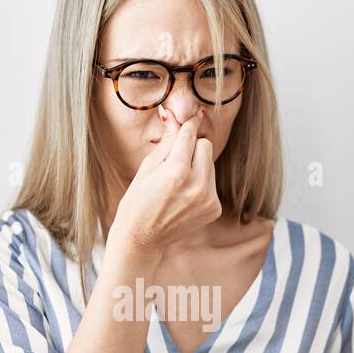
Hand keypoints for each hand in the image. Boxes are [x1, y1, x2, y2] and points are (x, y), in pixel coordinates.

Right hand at [107, 106, 222, 261]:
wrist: (142, 237)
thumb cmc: (138, 199)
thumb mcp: (148, 166)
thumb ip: (167, 141)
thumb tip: (173, 115)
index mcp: (177, 171)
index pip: (189, 135)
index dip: (186, 126)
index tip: (189, 119)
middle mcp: (197, 185)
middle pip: (206, 145)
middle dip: (192, 148)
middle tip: (174, 162)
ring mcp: (208, 199)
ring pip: (210, 163)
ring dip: (197, 166)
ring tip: (177, 183)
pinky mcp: (215, 209)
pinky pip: (212, 183)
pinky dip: (200, 184)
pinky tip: (183, 197)